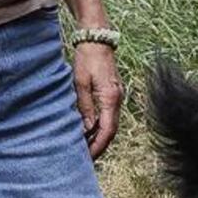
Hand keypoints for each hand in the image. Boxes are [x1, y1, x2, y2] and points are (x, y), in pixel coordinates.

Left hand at [70, 39, 123, 157]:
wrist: (97, 39)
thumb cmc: (87, 58)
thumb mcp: (80, 84)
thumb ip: (84, 107)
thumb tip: (86, 129)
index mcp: (110, 98)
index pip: (107, 130)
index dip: (98, 146)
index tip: (88, 157)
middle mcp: (118, 99)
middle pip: (111, 131)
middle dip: (100, 146)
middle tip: (86, 158)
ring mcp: (117, 96)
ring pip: (110, 124)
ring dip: (99, 137)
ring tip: (85, 148)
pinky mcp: (112, 93)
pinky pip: (108, 115)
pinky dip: (100, 126)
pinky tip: (88, 131)